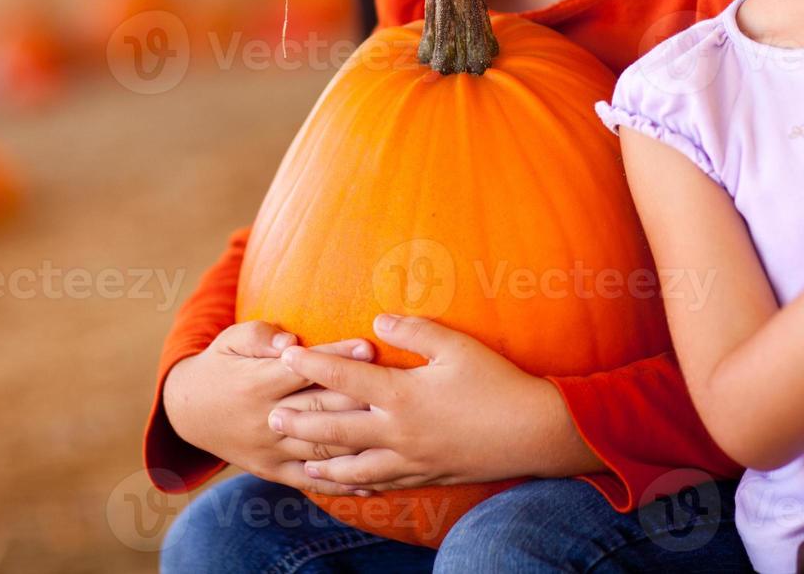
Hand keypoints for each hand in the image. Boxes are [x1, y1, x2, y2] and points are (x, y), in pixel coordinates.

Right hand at [163, 320, 375, 495]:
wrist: (189, 411)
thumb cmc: (222, 363)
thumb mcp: (231, 340)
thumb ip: (260, 336)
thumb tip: (289, 343)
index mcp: (259, 383)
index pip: (305, 370)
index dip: (336, 359)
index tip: (368, 348)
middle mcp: (266, 419)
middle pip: (320, 410)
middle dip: (358, 399)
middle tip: (394, 391)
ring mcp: (270, 449)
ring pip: (320, 448)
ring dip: (358, 443)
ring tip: (394, 437)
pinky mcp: (272, 471)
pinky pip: (309, 481)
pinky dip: (341, 485)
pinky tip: (374, 483)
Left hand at [270, 314, 594, 491]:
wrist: (533, 433)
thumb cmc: (497, 382)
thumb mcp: (457, 345)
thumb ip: (414, 329)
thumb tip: (377, 319)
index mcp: (402, 395)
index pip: (345, 378)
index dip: (312, 364)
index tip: (286, 354)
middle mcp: (398, 432)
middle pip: (336, 429)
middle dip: (301, 421)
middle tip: (271, 417)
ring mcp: (410, 460)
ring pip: (353, 466)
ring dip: (321, 461)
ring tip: (298, 457)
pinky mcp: (425, 476)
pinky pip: (381, 484)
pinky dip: (356, 484)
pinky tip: (346, 483)